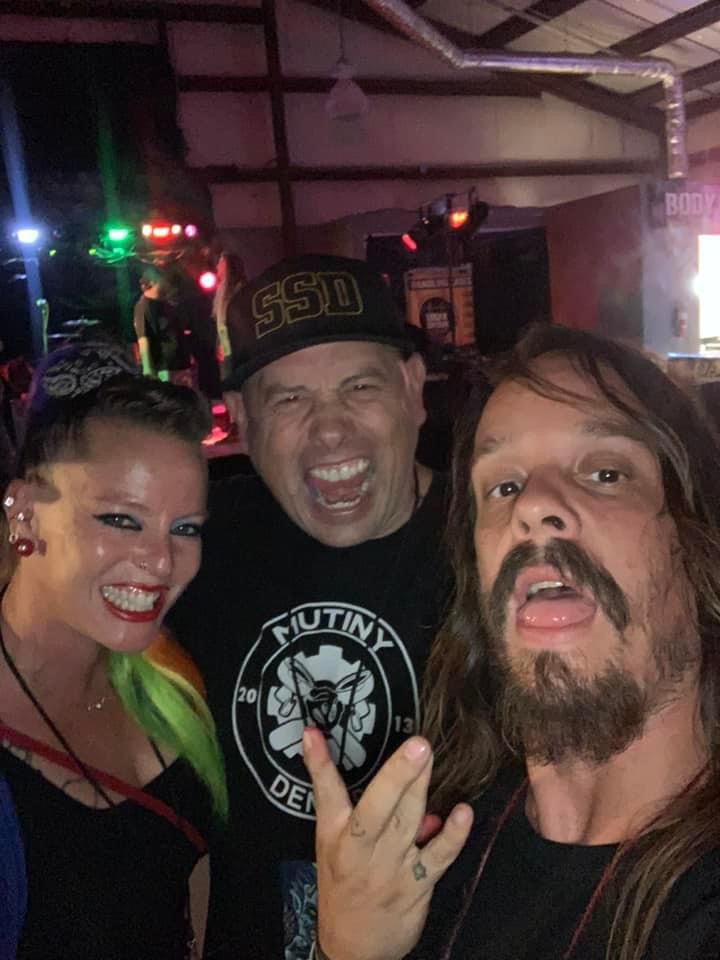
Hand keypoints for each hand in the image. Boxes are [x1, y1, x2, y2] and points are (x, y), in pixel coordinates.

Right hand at [303, 727, 472, 959]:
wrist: (352, 949)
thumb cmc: (345, 885)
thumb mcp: (338, 846)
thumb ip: (369, 812)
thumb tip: (409, 783)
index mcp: (335, 836)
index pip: (326, 794)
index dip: (319, 763)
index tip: (313, 733)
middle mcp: (360, 850)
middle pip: (377, 808)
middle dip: (396, 775)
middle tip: (416, 744)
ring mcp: (389, 869)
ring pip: (407, 823)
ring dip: (420, 788)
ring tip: (428, 756)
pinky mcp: (415, 886)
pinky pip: (438, 857)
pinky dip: (453, 836)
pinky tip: (463, 813)